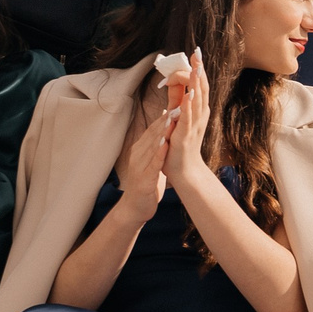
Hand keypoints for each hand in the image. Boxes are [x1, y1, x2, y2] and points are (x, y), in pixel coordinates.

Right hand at [114, 92, 175, 220]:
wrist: (135, 208)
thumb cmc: (147, 182)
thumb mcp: (152, 159)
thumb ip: (157, 142)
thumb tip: (165, 121)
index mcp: (140, 149)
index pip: (153, 129)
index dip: (166, 117)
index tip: (178, 103)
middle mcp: (138, 155)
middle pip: (152, 135)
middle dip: (165, 121)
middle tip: (178, 106)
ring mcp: (139, 167)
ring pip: (151, 147)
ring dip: (162, 134)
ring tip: (172, 121)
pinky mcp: (143, 180)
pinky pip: (152, 165)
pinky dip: (158, 155)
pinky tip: (165, 147)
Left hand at [161, 50, 211, 191]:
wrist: (185, 172)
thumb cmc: (181, 147)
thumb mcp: (179, 119)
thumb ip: (178, 102)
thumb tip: (175, 86)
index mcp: (197, 111)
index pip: (197, 86)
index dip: (195, 70)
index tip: (191, 56)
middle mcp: (199, 115)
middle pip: (201, 88)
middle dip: (199, 69)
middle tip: (197, 52)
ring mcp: (194, 125)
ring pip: (197, 100)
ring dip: (197, 83)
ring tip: (196, 66)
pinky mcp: (185, 134)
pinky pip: (188, 117)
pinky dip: (189, 105)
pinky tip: (189, 93)